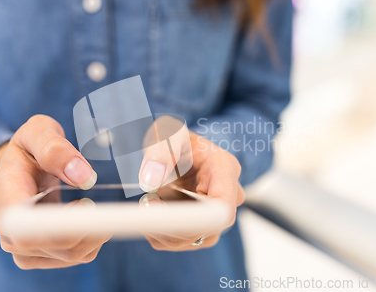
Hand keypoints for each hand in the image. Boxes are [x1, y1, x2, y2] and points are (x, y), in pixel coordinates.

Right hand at [0, 115, 110, 268]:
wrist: (18, 167)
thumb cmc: (29, 148)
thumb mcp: (39, 132)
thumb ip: (56, 149)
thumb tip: (83, 176)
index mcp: (5, 191)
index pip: (26, 226)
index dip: (62, 224)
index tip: (87, 203)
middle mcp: (6, 225)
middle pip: (52, 244)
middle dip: (88, 227)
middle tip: (99, 203)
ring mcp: (19, 244)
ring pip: (66, 254)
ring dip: (93, 235)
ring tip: (94, 208)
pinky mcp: (34, 254)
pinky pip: (70, 258)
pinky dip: (90, 243)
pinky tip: (89, 223)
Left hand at [138, 116, 244, 250]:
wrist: (177, 148)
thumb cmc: (176, 139)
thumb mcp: (167, 134)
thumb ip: (160, 152)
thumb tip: (150, 179)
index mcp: (224, 168)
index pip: (223, 208)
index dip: (195, 219)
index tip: (161, 209)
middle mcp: (228, 195)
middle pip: (206, 228)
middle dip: (169, 221)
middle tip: (147, 201)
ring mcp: (217, 216)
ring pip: (191, 239)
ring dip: (161, 227)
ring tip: (149, 200)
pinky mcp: (203, 229)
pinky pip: (180, 242)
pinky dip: (159, 232)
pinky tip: (154, 210)